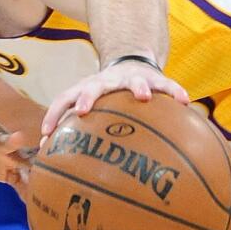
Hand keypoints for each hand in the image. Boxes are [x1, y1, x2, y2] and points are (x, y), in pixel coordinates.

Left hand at [40, 58, 188, 135]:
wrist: (132, 63)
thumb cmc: (107, 97)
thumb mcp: (92, 107)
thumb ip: (78, 130)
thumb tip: (57, 166)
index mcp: (88, 89)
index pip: (65, 98)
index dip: (54, 114)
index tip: (46, 132)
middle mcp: (106, 81)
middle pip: (93, 86)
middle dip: (87, 96)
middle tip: (83, 109)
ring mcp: (131, 77)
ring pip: (134, 81)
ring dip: (137, 87)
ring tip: (145, 97)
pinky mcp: (154, 78)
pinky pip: (166, 84)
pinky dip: (174, 91)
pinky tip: (184, 101)